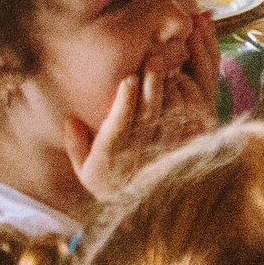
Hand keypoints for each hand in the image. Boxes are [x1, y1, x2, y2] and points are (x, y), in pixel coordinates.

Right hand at [65, 38, 219, 197]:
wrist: (144, 205)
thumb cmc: (109, 177)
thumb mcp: (86, 168)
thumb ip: (76, 144)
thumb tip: (69, 120)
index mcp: (111, 159)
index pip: (118, 129)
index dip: (124, 104)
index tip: (128, 79)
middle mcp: (140, 156)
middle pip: (150, 118)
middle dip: (153, 86)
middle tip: (155, 59)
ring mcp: (166, 152)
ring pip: (174, 117)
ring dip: (174, 89)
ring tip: (172, 64)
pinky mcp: (187, 149)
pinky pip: (193, 122)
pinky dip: (192, 99)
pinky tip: (185, 79)